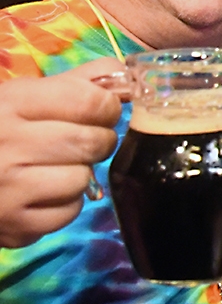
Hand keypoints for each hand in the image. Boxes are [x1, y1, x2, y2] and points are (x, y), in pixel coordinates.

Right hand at [0, 59, 123, 247]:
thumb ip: (78, 83)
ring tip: (59, 167)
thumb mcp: (26, 95)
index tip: (102, 110)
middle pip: (93, 142)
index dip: (108, 106)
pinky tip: (45, 192)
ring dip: (82, 173)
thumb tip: (127, 79)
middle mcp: (9, 145)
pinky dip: (66, 203)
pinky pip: (70, 212)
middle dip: (101, 140)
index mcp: (12, 104)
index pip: (91, 102)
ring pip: (84, 180)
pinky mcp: (16, 224)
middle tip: (87, 141)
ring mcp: (10, 188)